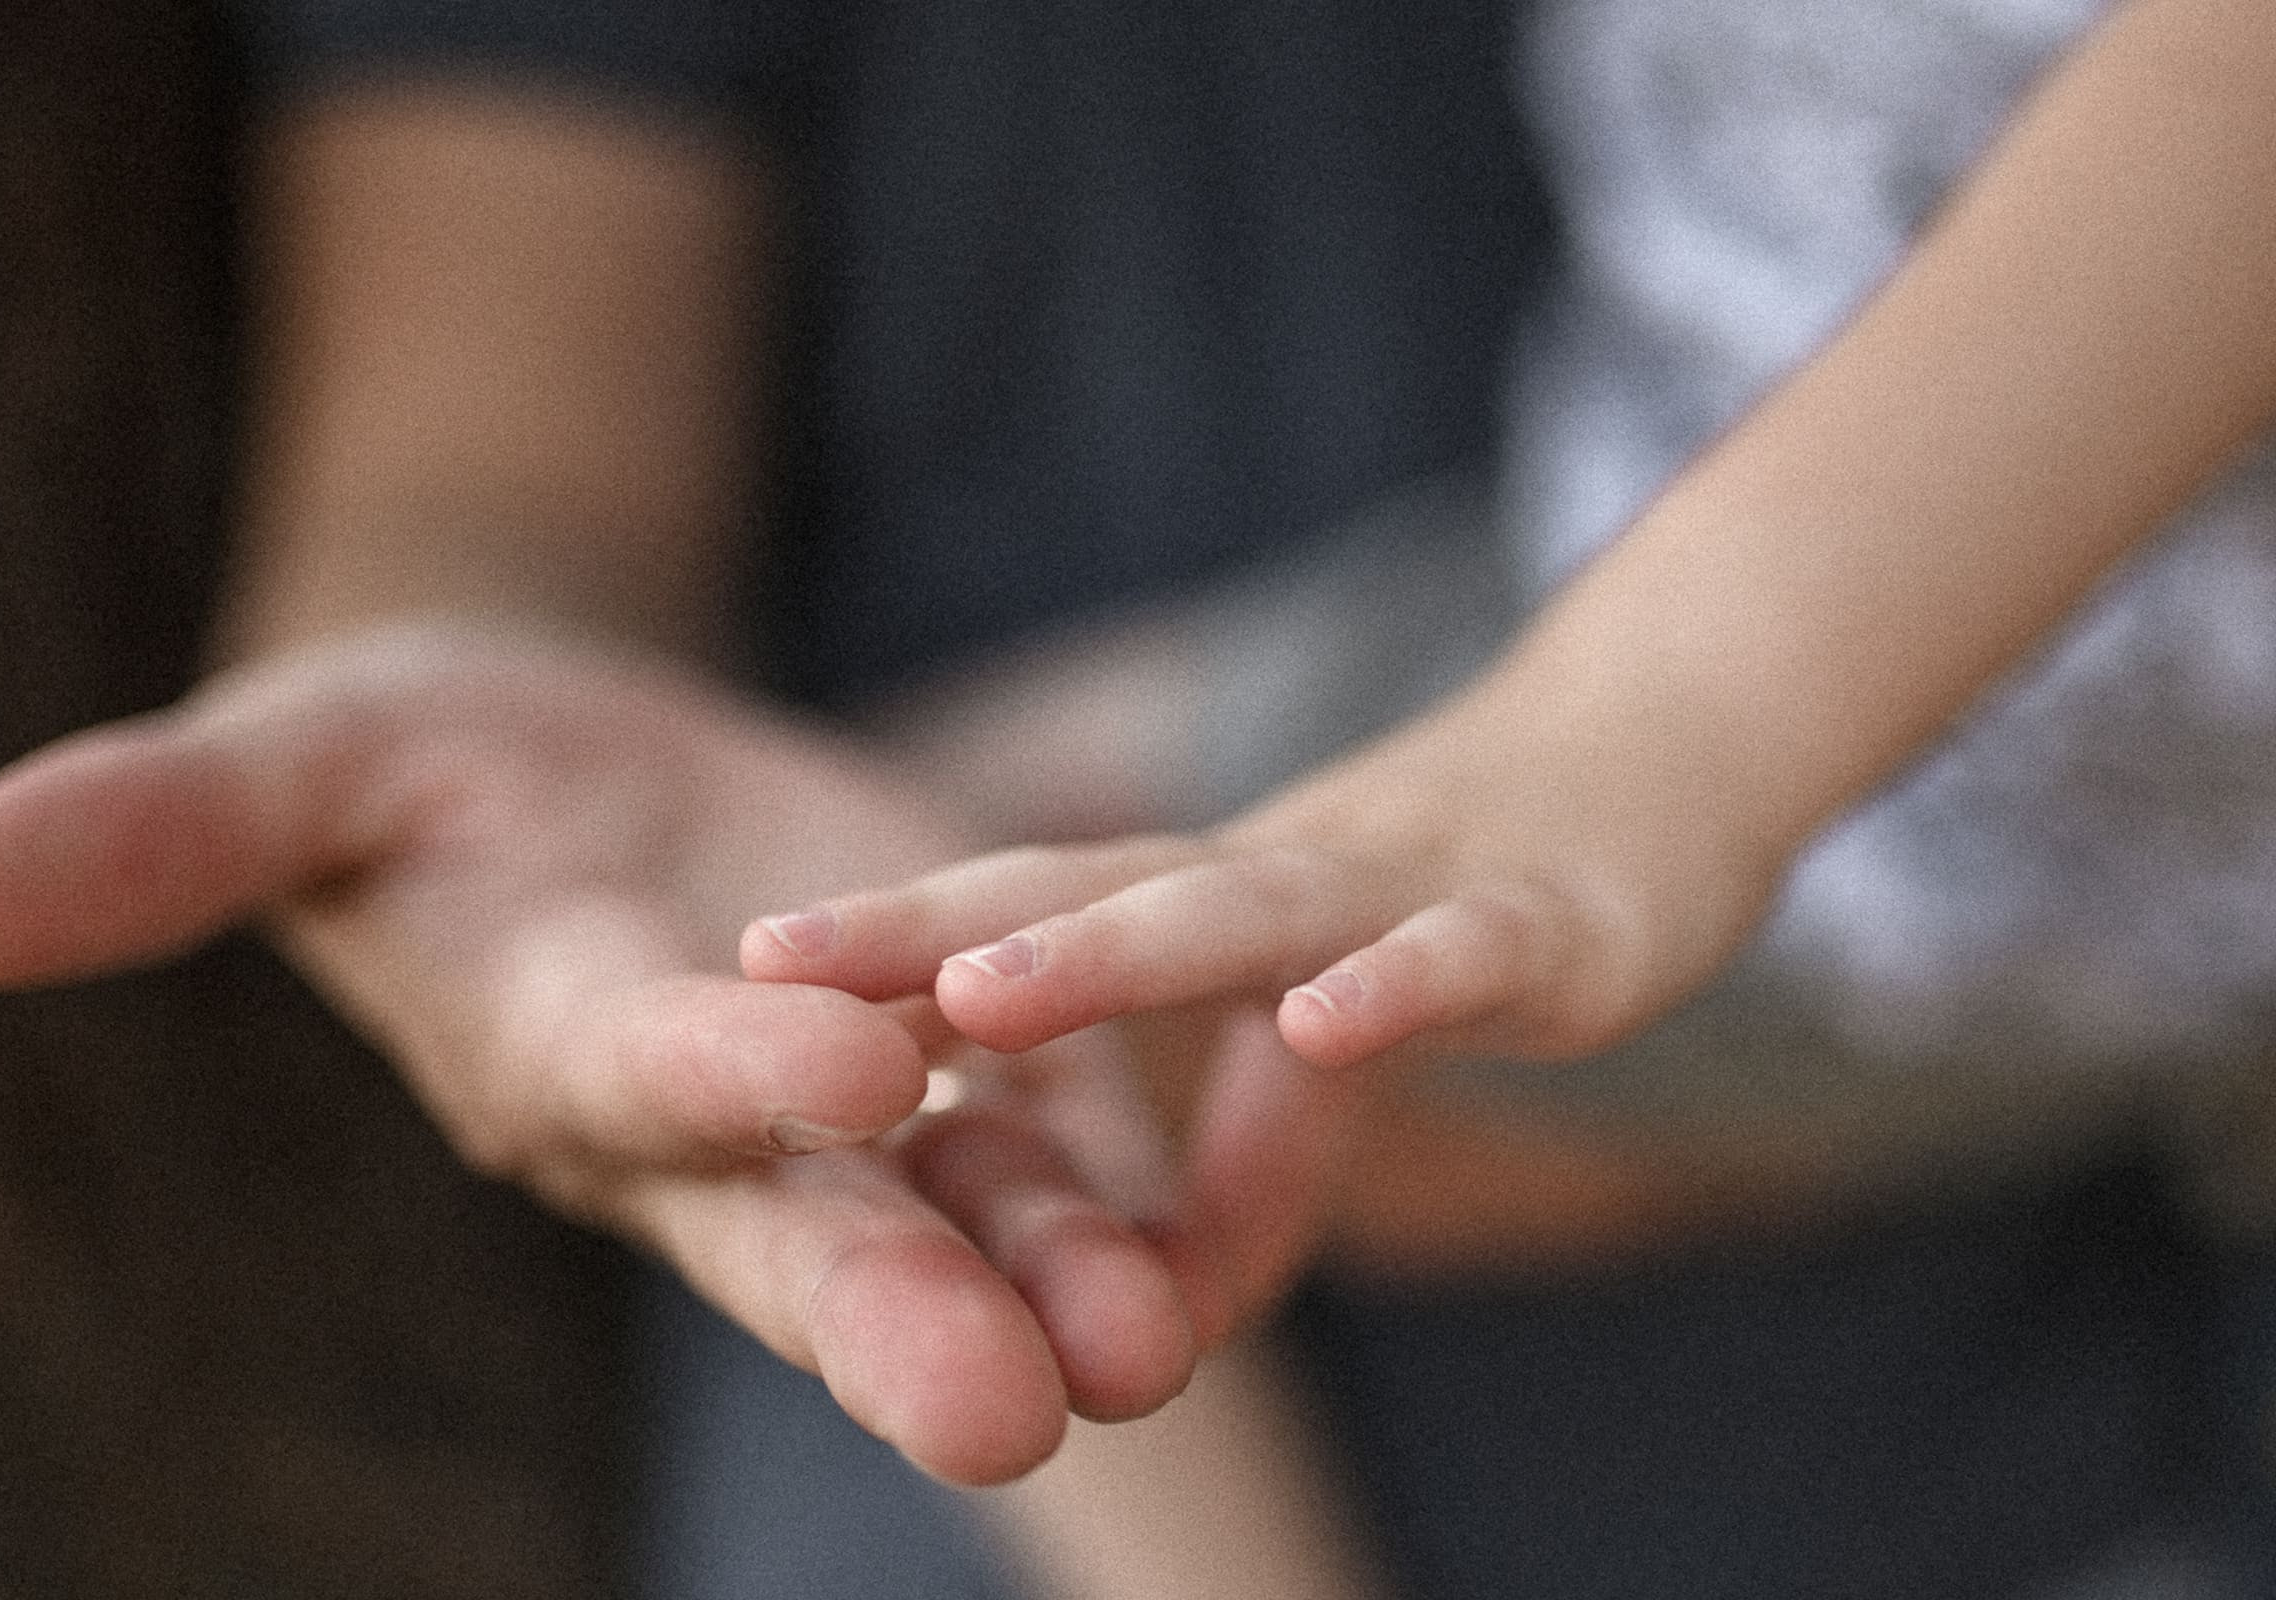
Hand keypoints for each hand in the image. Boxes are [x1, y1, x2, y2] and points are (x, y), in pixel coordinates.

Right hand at [0, 624, 1221, 1482]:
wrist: (573, 766)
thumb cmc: (418, 765)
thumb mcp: (304, 763)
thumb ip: (169, 832)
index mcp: (560, 1043)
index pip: (639, 1081)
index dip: (721, 1078)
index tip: (828, 1067)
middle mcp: (726, 1121)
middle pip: (821, 1233)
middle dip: (912, 1312)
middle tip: (1025, 1406)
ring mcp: (873, 1102)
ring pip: (986, 1209)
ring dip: (1077, 1269)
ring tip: (1168, 1332)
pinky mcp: (988, 1053)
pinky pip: (1100, 1120)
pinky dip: (1187, 1140)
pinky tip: (1297, 1128)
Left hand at [740, 708, 1783, 1302]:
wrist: (1664, 764)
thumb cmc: (1469, 898)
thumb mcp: (1338, 1032)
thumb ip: (1251, 1156)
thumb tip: (1163, 1303)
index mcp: (1213, 899)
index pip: (1030, 908)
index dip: (891, 940)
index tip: (741, 972)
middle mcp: (1275, 878)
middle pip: (1082, 889)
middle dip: (926, 933)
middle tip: (769, 962)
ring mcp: (1402, 889)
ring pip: (1239, 911)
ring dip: (1109, 954)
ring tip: (977, 995)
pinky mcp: (1539, 925)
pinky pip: (1457, 954)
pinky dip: (1392, 986)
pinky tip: (1318, 1024)